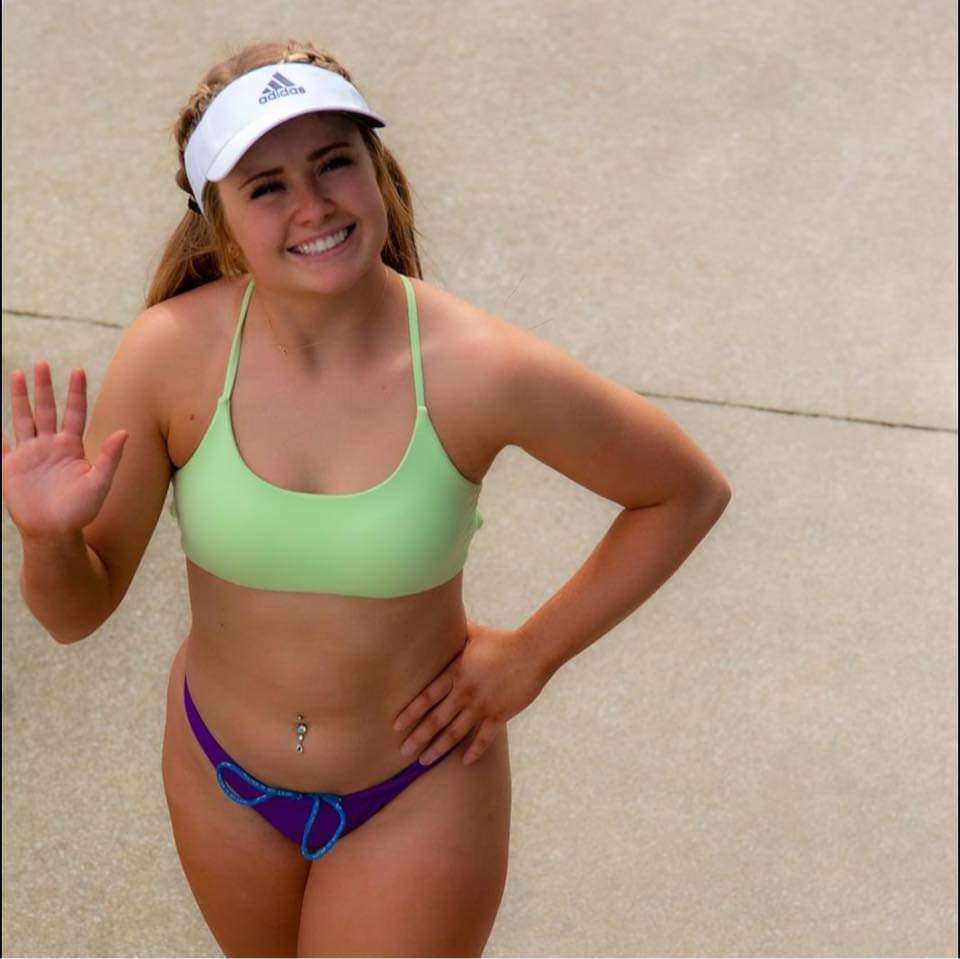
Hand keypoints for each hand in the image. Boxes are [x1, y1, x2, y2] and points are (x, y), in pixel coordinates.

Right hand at [2, 362, 127, 538]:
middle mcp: (50, 446)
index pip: (74, 412)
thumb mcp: (100, 482)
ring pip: (23, 418)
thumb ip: (110, 456)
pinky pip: (1, 446)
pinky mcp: (11, 467)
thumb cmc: (81, 510)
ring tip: (18, 373)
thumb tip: (126, 432)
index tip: (78, 370)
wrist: (55, 531)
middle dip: (44, 387)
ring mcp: (30, 454)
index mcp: (72, 447)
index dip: (75, 392)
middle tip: (41, 363)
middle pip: (46, 409)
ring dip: (20, 397)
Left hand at [393, 618, 548, 766]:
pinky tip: (463, 762)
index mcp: (456, 672)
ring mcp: (483, 706)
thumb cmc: (502, 640)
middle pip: (437, 719)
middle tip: (402, 752)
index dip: (411, 712)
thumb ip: (455, 632)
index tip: (396, 726)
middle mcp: (466, 692)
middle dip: (418, 737)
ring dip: (438, 748)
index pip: (427, 696)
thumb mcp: (474, 633)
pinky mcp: (500, 714)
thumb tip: (440, 615)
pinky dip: (473, 751)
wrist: (533, 650)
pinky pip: (484, 739)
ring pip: (455, 733)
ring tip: (424, 761)